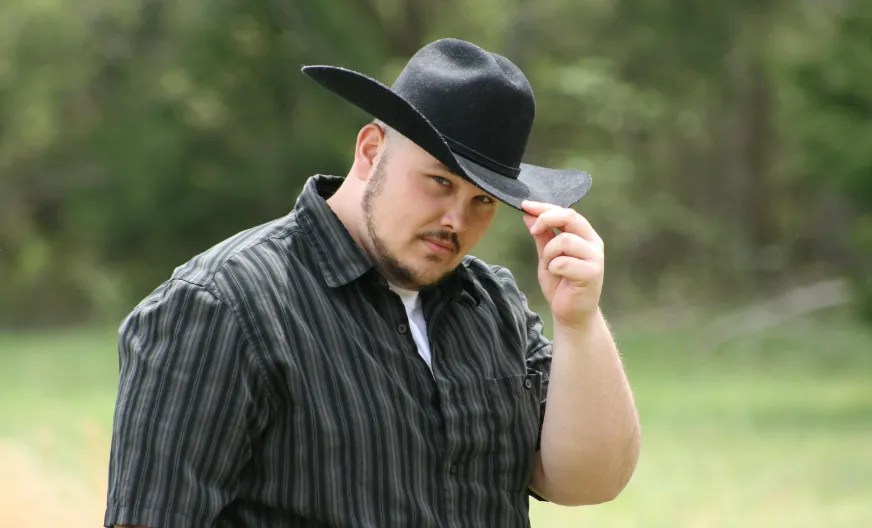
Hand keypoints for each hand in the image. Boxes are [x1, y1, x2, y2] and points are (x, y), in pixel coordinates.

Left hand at [521, 200, 604, 329]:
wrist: (570, 314)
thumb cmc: (561, 284)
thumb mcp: (546, 256)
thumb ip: (541, 236)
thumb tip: (528, 214)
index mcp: (584, 235)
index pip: (566, 212)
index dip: (545, 207)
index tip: (525, 205)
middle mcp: (593, 243)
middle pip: (570, 217)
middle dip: (546, 219)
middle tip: (532, 230)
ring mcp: (595, 258)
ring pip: (565, 240)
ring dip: (549, 253)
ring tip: (551, 266)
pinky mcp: (592, 273)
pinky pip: (564, 262)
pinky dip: (554, 268)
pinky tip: (558, 277)